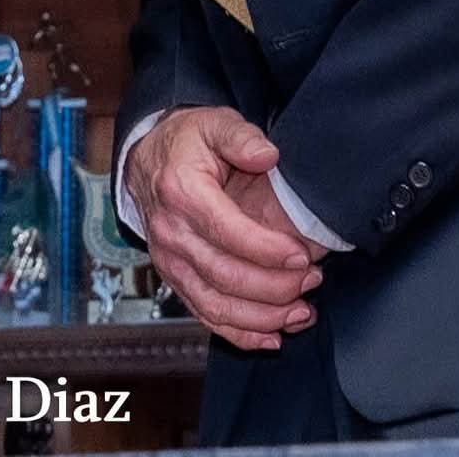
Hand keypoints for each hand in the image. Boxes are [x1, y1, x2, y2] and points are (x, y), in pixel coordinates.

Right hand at [125, 108, 324, 351]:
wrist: (147, 159)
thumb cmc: (187, 142)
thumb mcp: (214, 122)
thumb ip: (241, 136)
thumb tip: (267, 155)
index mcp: (182, 192)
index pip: (228, 233)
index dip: (268, 251)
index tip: (302, 255)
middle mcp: (171, 232)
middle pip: (226, 276)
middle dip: (276, 287)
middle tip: (312, 280)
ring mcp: (169, 260)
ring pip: (217, 305)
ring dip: (264, 317)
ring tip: (302, 310)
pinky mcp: (173, 278)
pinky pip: (205, 315)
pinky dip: (240, 334)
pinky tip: (272, 334)